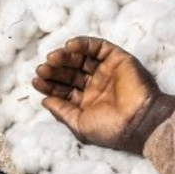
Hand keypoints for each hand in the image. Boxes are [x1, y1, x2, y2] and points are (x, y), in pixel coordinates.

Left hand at [32, 37, 174, 154]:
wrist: (138, 122)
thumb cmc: (110, 129)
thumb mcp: (79, 125)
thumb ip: (61, 112)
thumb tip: (44, 101)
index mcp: (86, 103)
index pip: (63, 89)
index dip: (49, 85)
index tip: (37, 81)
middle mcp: (95, 86)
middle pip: (69, 72)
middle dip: (54, 70)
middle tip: (42, 68)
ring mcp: (105, 71)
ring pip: (81, 59)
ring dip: (65, 56)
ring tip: (52, 58)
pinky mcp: (117, 59)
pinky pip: (97, 47)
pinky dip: (83, 44)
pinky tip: (69, 47)